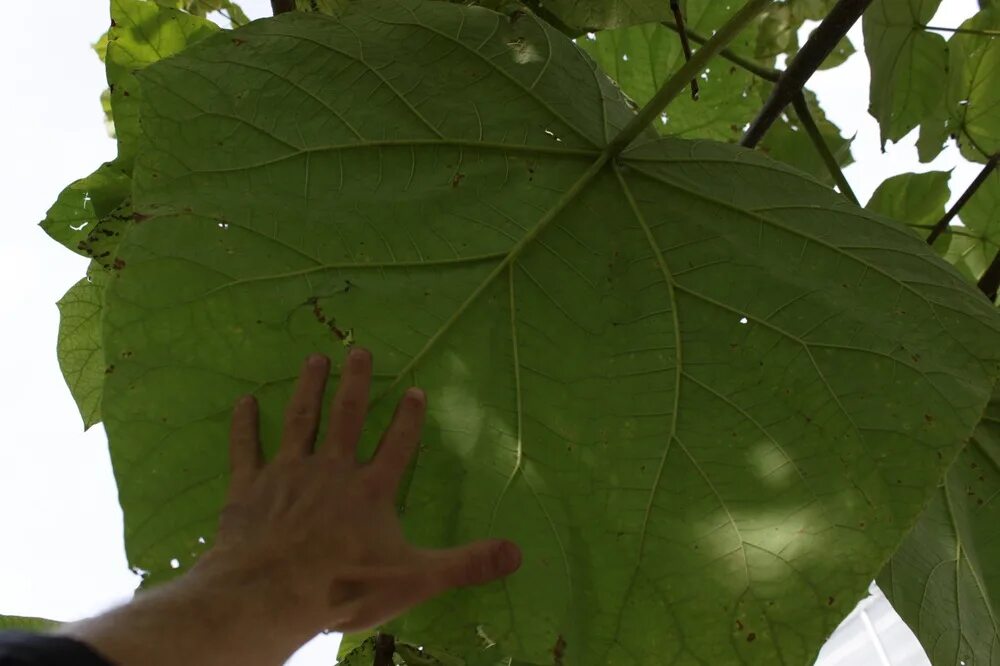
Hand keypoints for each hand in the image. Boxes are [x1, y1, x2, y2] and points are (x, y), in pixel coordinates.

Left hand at [197, 347, 521, 633]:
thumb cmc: (344, 585)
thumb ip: (466, 563)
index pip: (397, 446)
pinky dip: (245, 425)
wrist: (271, 593)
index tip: (416, 390)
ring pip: (301, 421)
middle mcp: (332, 471)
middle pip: (346, 417)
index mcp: (370, 490)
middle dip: (356, 383)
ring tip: (315, 359)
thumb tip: (517, 553)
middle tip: (359, 351)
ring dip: (309, 388)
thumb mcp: (415, 578)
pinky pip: (247, 449)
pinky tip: (245, 401)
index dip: (409, 419)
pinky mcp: (250, 487)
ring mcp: (289, 474)